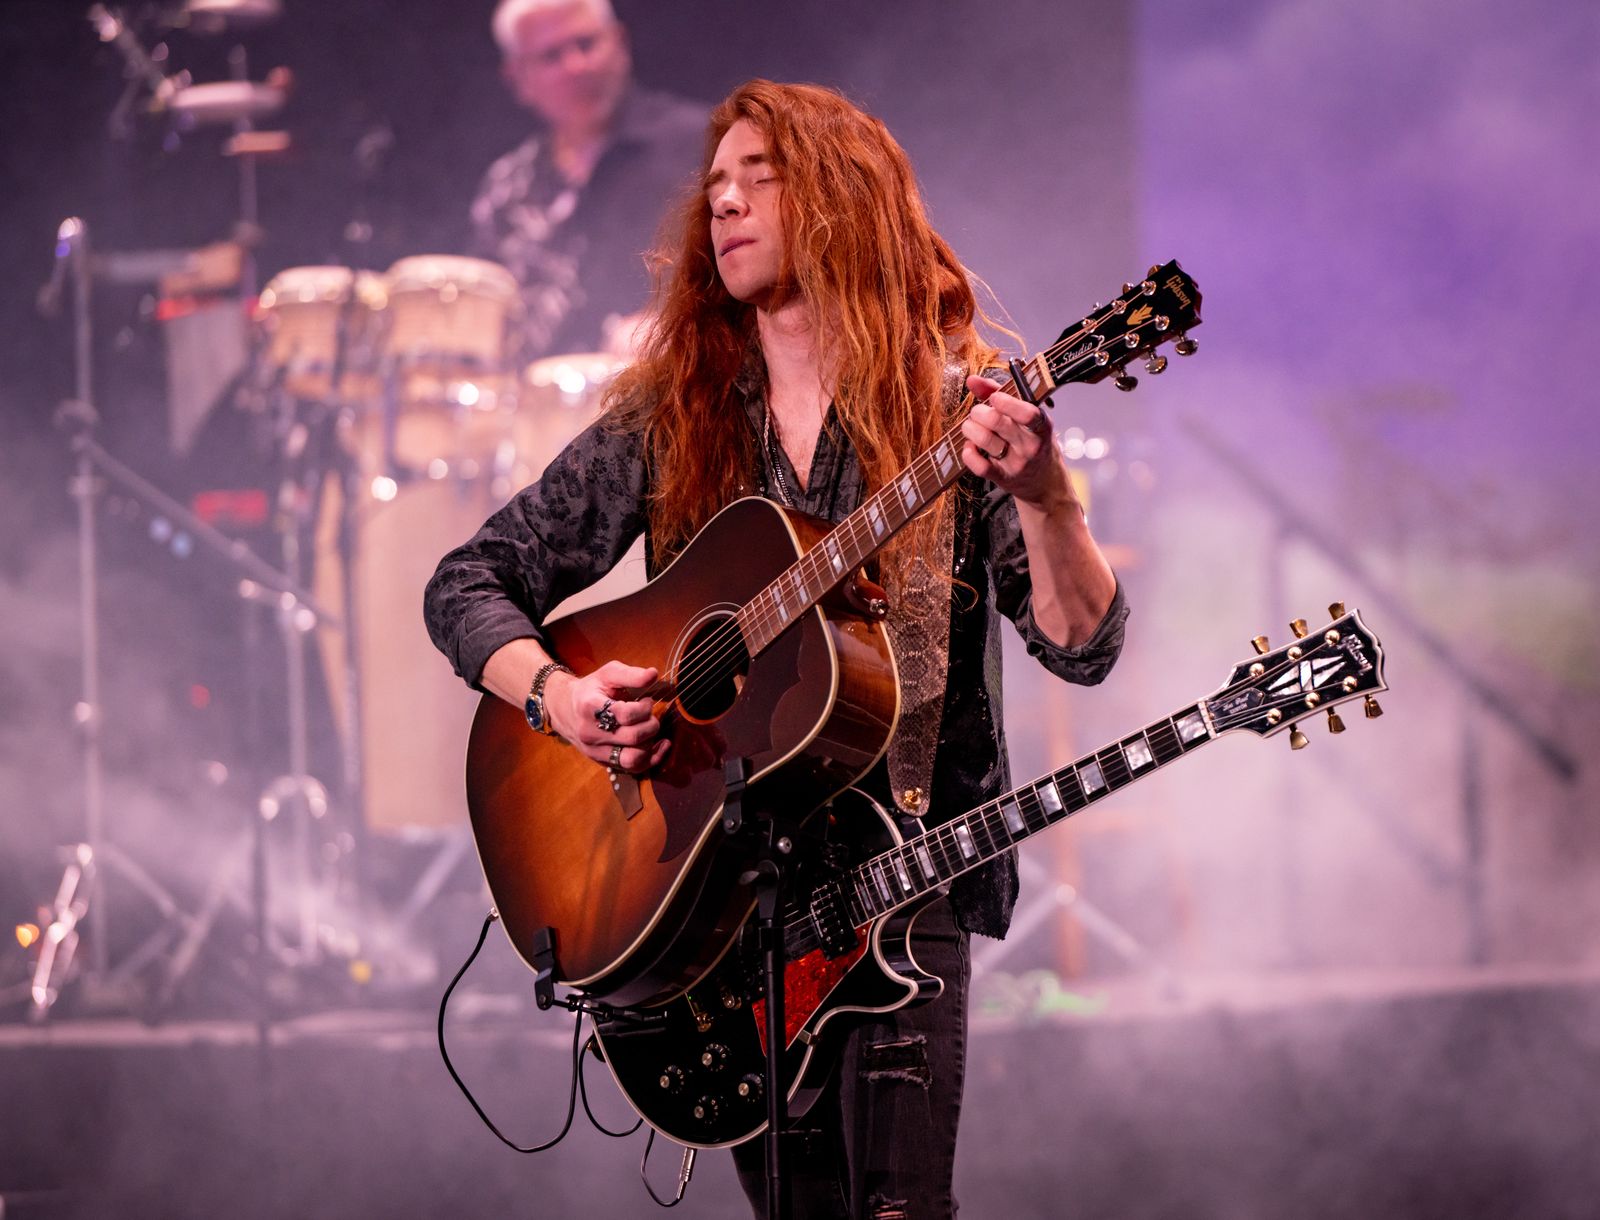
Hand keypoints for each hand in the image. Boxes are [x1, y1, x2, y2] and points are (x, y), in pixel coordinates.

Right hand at [546, 660, 668, 773]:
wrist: (564, 709)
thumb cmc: (591, 689)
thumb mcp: (607, 674)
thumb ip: (631, 674)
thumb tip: (653, 674)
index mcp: (590, 707)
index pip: (625, 714)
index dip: (644, 707)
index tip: (646, 700)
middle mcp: (591, 733)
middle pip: (633, 737)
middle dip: (651, 724)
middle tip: (650, 714)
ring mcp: (595, 750)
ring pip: (632, 758)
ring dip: (650, 744)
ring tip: (650, 730)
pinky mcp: (602, 761)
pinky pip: (632, 768)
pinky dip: (652, 759)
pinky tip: (660, 745)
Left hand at [959, 374, 1078, 512]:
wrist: (1045, 484)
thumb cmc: (1034, 442)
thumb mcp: (1029, 417)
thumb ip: (1001, 393)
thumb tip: (971, 379)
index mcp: (1042, 427)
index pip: (1027, 413)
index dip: (1005, 401)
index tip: (994, 398)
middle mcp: (1031, 446)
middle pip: (997, 422)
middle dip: (979, 411)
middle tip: (977, 412)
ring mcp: (1017, 464)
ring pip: (984, 439)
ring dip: (969, 428)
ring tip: (971, 426)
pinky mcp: (1003, 479)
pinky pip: (978, 465)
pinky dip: (968, 452)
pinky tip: (970, 446)